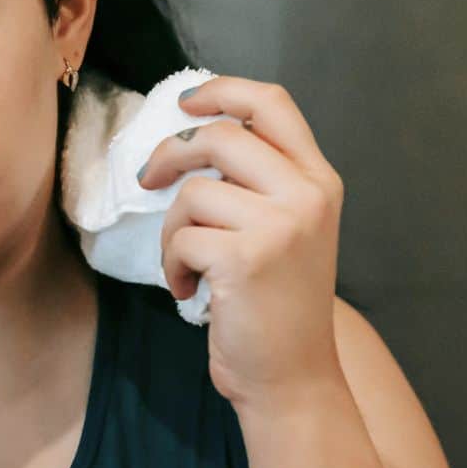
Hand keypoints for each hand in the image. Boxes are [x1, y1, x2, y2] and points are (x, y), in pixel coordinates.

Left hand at [135, 75, 344, 409]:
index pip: (272, 104)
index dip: (222, 90)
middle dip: (170, 155)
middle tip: (149, 180)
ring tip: (189, 265)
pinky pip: (182, 238)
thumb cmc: (275, 304)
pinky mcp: (246, 256)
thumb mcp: (285, 228)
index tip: (184, 102)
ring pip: (193, 193)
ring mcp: (281, 225)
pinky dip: (173, 266)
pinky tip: (192, 291)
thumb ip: (257, 180)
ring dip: (173, 232)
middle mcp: (307, 194)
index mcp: (318, 179)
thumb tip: (191, 135)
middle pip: (220, 135)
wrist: (292, 377)